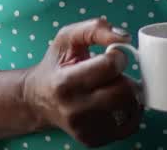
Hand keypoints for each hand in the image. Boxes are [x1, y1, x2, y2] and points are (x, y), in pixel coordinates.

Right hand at [20, 18, 142, 147]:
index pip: (110, 67)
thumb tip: (125, 37)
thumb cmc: (55, 65)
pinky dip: (128, 111)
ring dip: (128, 94)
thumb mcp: (66, 38)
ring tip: (113, 86)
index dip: (118, 56)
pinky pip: (129, 126)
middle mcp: (74, 110)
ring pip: (129, 109)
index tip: (112, 55)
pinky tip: (115, 102)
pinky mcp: (93, 140)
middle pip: (124, 91)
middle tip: (114, 73)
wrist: (37, 99)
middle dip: (125, 76)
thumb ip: (94, 29)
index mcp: (65, 83)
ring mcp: (84, 129)